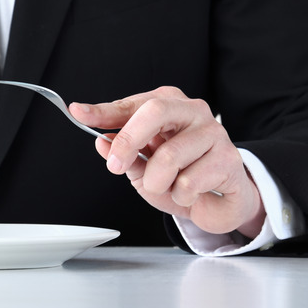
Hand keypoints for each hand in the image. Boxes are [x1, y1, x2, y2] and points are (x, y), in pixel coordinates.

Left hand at [68, 86, 265, 237]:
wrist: (218, 203)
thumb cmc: (179, 176)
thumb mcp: (142, 167)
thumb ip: (123, 154)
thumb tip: (101, 143)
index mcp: (167, 105)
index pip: (130, 104)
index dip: (103, 111)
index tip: (78, 112)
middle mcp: (192, 111)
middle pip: (155, 111)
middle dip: (129, 140)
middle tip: (116, 166)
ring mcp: (214, 133)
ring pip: (169, 156)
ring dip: (157, 181)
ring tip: (166, 186)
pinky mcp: (229, 159)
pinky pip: (189, 181)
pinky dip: (180, 194)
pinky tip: (189, 192)